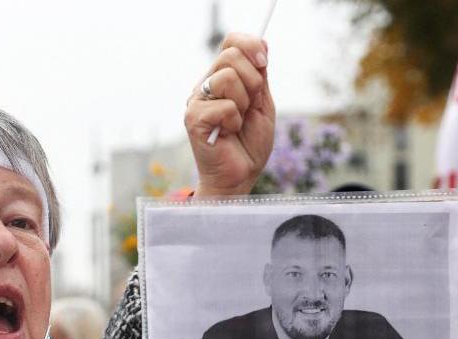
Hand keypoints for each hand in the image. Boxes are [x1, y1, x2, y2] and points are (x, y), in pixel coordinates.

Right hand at [185, 32, 274, 196]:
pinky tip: (227, 134)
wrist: (239, 178)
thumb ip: (261, 77)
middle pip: (231, 55)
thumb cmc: (249, 145)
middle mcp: (206, 85)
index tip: (264, 63)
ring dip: (243, 103)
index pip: (231, 42)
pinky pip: (224, 106)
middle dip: (252, 81)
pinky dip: (234, 122)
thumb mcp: (263, 105)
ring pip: (226, 77)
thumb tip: (263, 44)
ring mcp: (197, 101)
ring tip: (237, 122)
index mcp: (222, 78)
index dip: (249, 45)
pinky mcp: (193, 118)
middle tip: (250, 106)